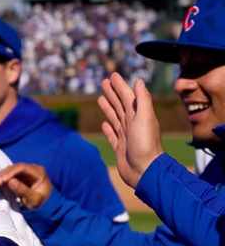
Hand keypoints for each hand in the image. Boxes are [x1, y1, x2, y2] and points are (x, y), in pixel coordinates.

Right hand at [0, 163, 51, 209]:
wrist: (44, 205)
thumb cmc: (41, 203)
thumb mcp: (34, 199)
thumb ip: (23, 190)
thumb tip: (10, 181)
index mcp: (39, 172)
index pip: (23, 168)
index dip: (12, 172)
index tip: (3, 179)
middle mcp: (32, 169)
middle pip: (15, 167)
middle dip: (5, 174)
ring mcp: (25, 172)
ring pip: (11, 170)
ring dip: (2, 175)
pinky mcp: (20, 176)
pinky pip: (10, 174)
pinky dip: (3, 177)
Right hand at [99, 72, 163, 188]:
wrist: (144, 170)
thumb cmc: (145, 144)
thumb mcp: (145, 118)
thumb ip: (142, 100)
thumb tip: (138, 81)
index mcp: (138, 115)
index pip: (127, 96)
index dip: (120, 86)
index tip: (112, 76)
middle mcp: (132, 124)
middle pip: (120, 104)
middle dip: (113, 93)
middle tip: (104, 82)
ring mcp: (125, 136)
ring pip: (115, 117)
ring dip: (108, 107)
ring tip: (101, 98)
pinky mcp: (120, 147)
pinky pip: (112, 135)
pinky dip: (108, 128)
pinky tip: (104, 124)